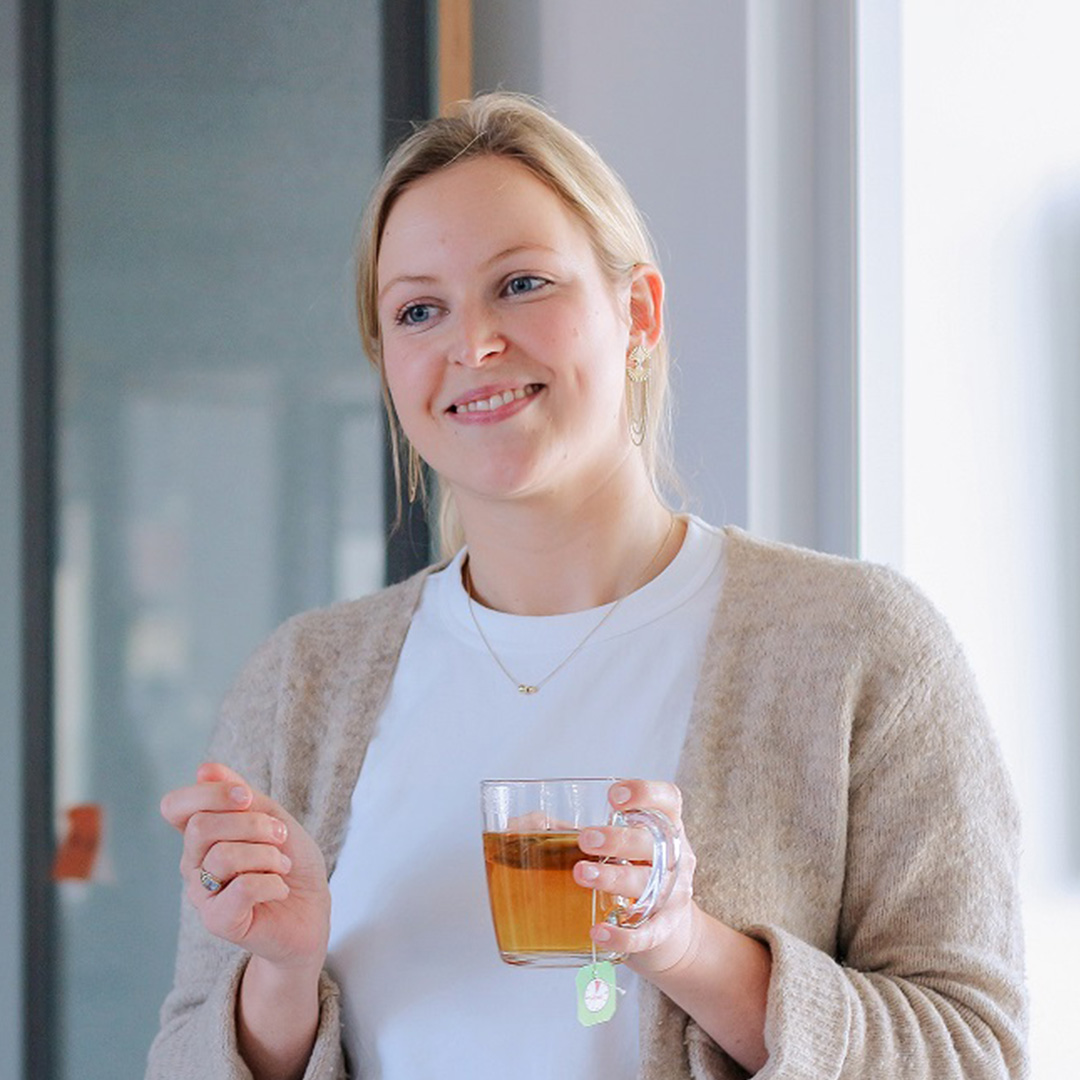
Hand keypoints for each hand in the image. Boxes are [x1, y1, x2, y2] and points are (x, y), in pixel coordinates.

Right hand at [160, 762, 329, 972]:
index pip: (175, 806)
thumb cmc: (290, 859)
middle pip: (201, 826)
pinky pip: (243, 887)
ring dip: (269, 855)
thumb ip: (240, 794)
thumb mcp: (271, 816)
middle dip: (252, 824)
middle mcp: (193, 863)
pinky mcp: (218, 921)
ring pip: (224, 856)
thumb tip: (204, 769)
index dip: (209, 794)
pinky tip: (280, 888)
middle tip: (279, 837)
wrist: (311, 908)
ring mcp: (201, 894)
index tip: (247, 797)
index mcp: (201, 834)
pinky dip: (273, 882)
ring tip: (282, 866)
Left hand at [573, 779, 699, 977]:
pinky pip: (645, 934)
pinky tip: (597, 931)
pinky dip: (622, 934)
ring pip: (648, 885)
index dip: (646, 793)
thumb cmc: (631, 872)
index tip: (614, 796)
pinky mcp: (662, 931)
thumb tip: (521, 827)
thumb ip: (573, 832)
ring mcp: (672, 895)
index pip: (668, 800)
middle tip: (586, 840)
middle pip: (654, 842)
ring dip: (614, 878)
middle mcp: (675, 858)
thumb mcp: (615, 846)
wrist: (667, 930)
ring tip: (581, 875)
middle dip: (619, 839)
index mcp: (664, 827)